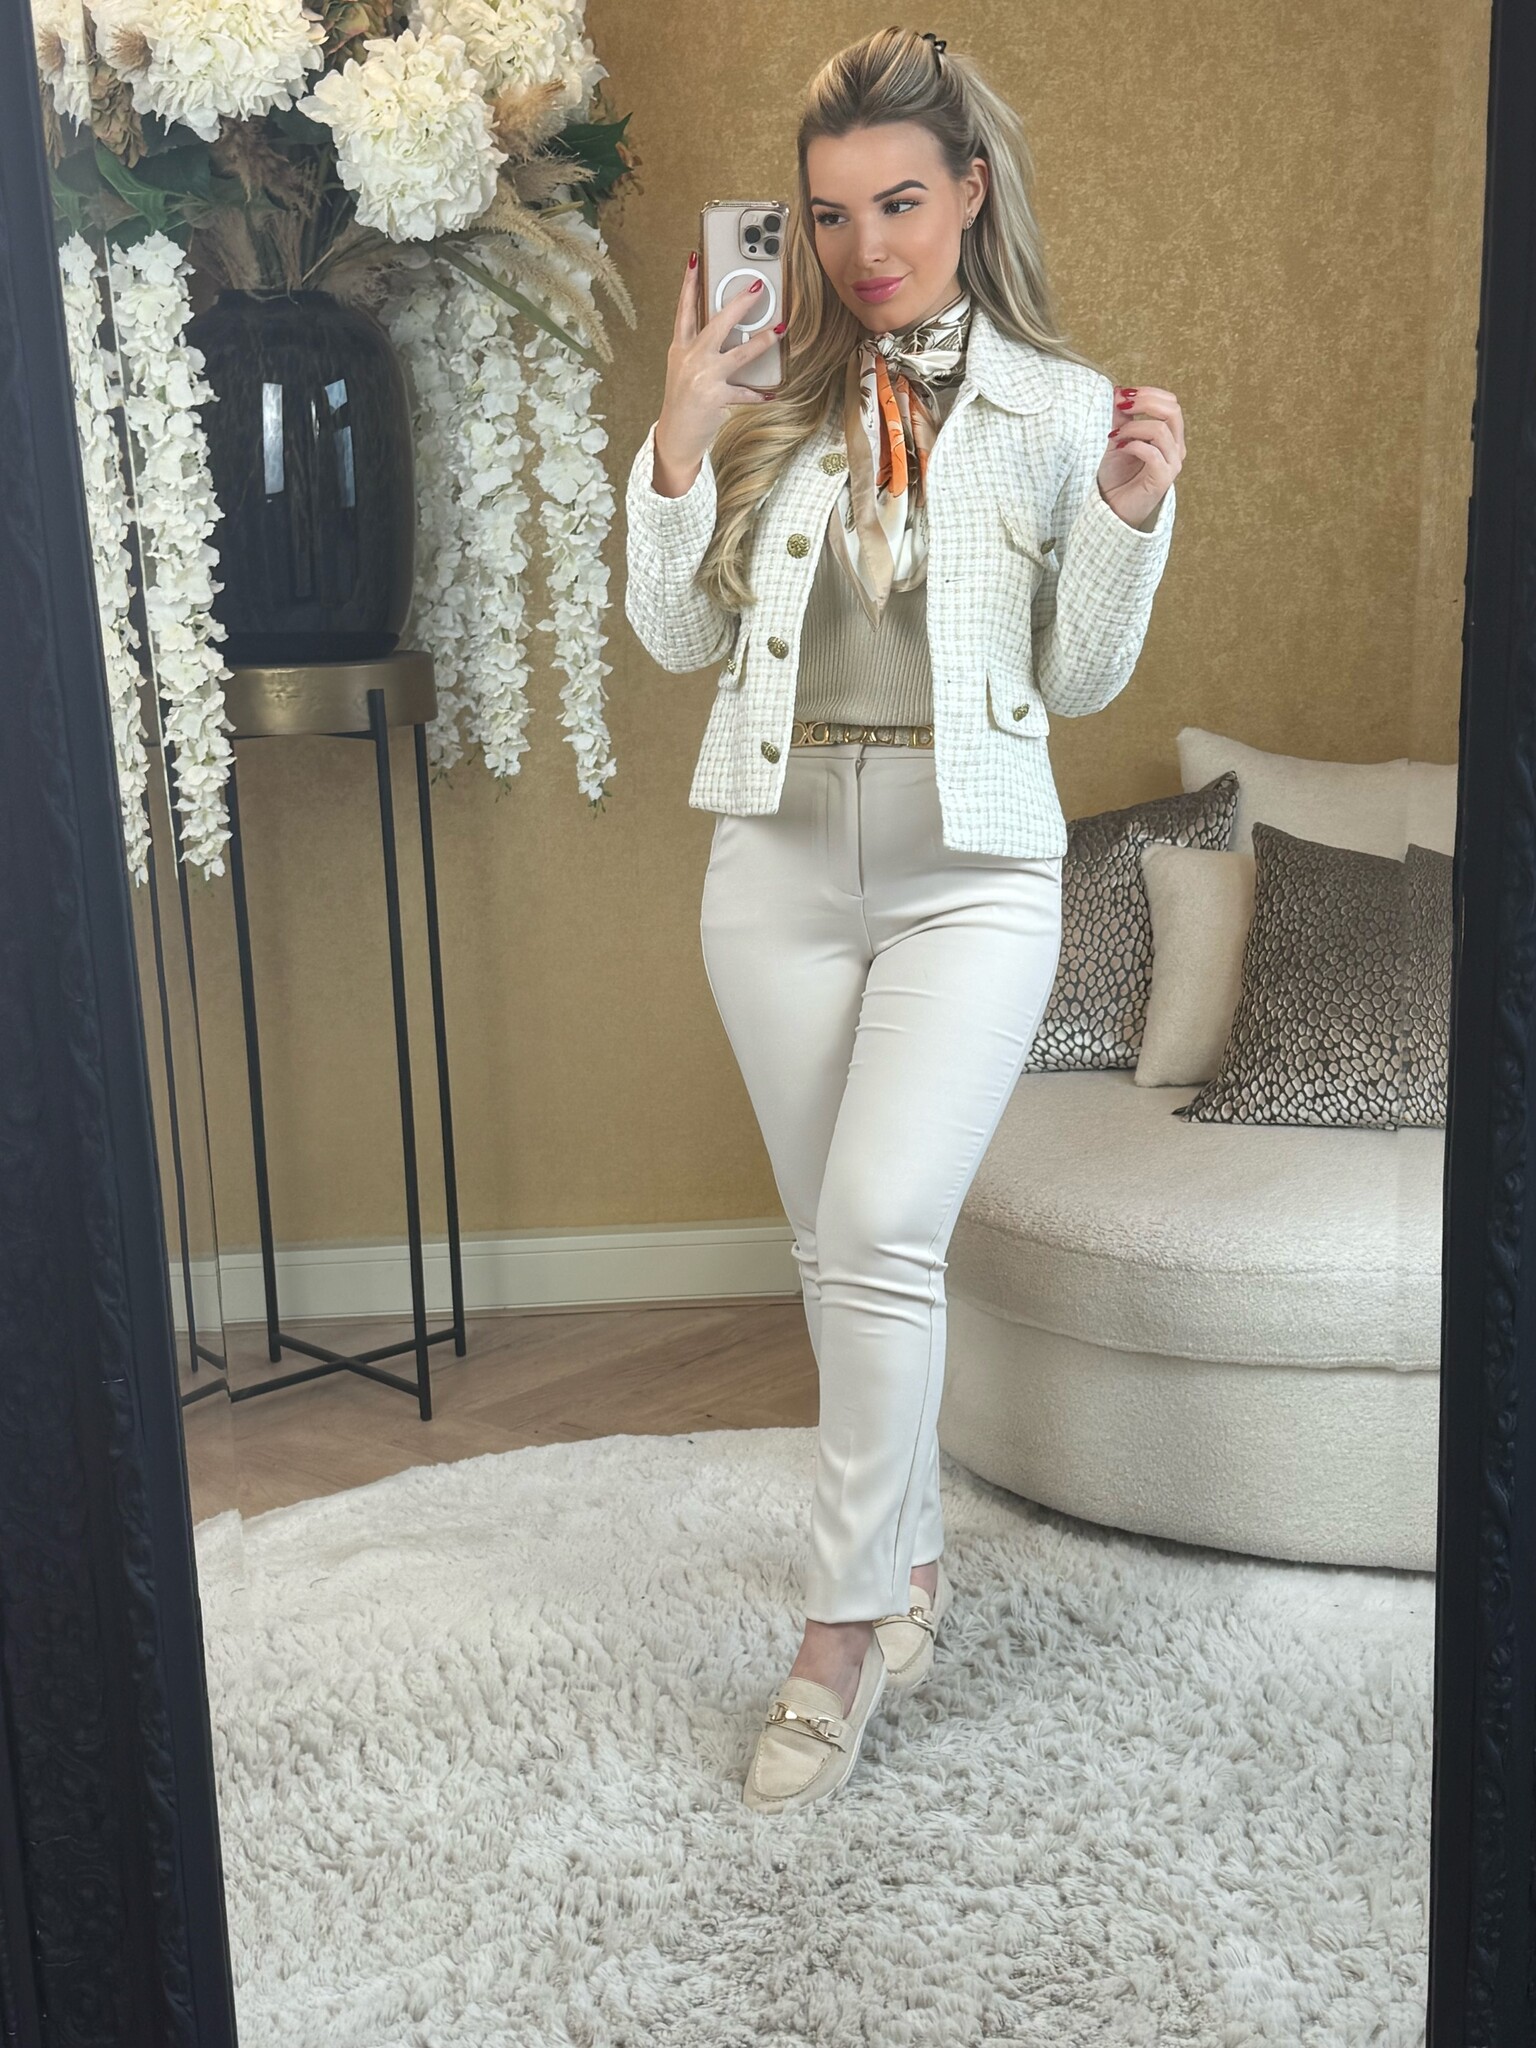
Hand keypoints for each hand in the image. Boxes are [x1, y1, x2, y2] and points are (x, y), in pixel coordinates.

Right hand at [654, 252, 783, 477]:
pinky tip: (771, 394)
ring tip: (780, 329)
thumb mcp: (683, 369)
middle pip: (718, 323)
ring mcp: (704, 377)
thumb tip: (726, 331)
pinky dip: (759, 394)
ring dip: (763, 341)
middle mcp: (691, 358)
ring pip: (739, 353)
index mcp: (680, 347)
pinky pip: (745, 392)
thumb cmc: (682, 400)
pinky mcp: (716, 397)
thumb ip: (699, 348)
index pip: (684, 309)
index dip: (689, 284)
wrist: (675, 435)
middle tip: (758, 288)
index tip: (694, 260)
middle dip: (740, 304)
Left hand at [1096, 384, 1184, 530]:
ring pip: (1162, 430)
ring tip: (1114, 437)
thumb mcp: (1116, 439)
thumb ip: (1120, 417)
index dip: (1149, 393)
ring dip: (1133, 427)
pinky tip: (1119, 449)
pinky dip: (1133, 446)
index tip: (1123, 394)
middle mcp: (1175, 448)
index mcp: (1169, 436)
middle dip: (1145, 402)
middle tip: (1121, 405)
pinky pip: (1153, 454)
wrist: (1111, 510)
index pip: (1171, 403)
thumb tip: (1119, 390)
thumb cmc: (1116, 478)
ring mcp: (1172, 464)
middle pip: (1173, 410)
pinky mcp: (1163, 480)